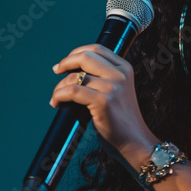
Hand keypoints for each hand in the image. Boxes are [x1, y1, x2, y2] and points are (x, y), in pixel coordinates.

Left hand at [49, 43, 159, 162]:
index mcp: (125, 68)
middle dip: (65, 63)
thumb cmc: (120, 119)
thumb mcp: (117, 90)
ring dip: (59, 87)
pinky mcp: (103, 101)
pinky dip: (59, 95)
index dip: (76, 53)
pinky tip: (57, 102)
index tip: (65, 64)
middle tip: (56, 71)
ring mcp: (113, 87)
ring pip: (75, 77)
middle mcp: (120, 74)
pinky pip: (72, 91)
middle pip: (85, 57)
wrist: (134, 142)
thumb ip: (102, 77)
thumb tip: (69, 69)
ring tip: (57, 98)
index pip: (96, 49)